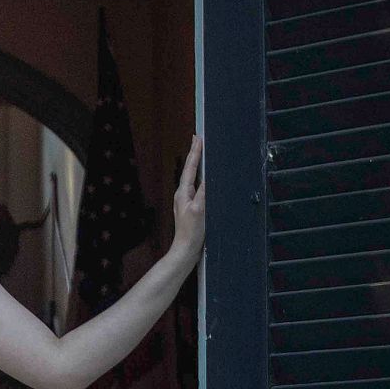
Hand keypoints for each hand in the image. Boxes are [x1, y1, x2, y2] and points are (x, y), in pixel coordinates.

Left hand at [170, 134, 204, 265]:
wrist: (185, 251)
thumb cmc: (191, 233)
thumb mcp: (199, 209)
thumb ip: (203, 192)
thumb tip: (207, 176)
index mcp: (183, 193)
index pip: (191, 168)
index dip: (195, 152)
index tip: (198, 137)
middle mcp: (182, 195)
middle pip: (190, 170)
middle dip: (195, 154)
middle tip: (198, 139)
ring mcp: (186, 202)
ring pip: (193, 178)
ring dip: (197, 165)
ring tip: (200, 152)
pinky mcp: (191, 208)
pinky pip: (196, 187)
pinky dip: (201, 178)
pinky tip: (205, 178)